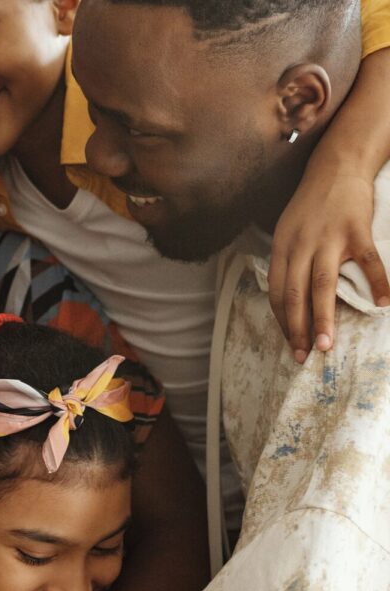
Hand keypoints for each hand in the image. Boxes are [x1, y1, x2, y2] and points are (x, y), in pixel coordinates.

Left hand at [269, 172, 389, 363]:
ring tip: (326, 345)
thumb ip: (288, 262)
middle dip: (297, 329)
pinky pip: (367, 261)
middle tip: (303, 356)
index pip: (278, 292)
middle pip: (296, 294)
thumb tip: (289, 298)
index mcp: (281, 247)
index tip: (290, 345)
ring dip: (323, 318)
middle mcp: (300, 245)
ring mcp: (328, 238)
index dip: (283, 321)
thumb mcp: (287, 231)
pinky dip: (377, 282)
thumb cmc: (311, 205)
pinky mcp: (356, 229)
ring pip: (322, 285)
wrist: (336, 167)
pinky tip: (383, 304)